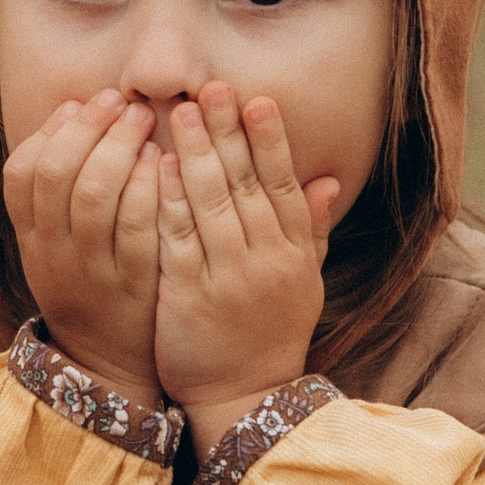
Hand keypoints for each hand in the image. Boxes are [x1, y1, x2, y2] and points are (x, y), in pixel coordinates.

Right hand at [3, 87, 163, 397]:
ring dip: (118, 147)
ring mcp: (90, 270)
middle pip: (57, 174)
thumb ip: (59, 190)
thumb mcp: (56, 245)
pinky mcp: (131, 285)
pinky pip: (134, 226)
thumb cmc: (91, 288)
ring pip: (92, 194)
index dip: (50, 131)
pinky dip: (146, 186)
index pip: (21, 172)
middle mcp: (53, 252)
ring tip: (144, 120)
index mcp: (32, 239)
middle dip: (89, 127)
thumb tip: (75, 113)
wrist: (110, 367)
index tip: (81, 103)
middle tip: (121, 101)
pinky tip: (163, 161)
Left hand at [151, 82, 340, 452]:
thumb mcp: (303, 282)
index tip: (257, 99)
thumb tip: (328, 178)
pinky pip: (178, 238)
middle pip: (247, 184)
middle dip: (228, 132)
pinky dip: (168, 199)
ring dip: (196, 153)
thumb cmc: (270, 333)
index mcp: (294, 253)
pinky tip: (156, 166)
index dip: (271, 140)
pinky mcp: (190, 296)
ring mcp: (228, 278)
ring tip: (181, 113)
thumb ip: (309, 229)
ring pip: (212, 204)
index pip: (284, 185)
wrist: (244, 397)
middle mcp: (266, 261)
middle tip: (210, 87)